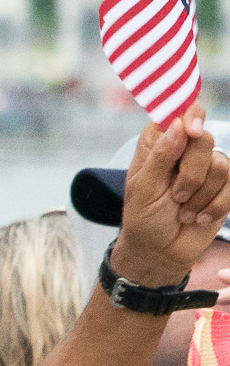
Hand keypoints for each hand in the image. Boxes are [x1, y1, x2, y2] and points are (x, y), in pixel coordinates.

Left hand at [108, 108, 229, 288]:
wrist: (160, 251)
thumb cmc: (143, 217)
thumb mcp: (143, 187)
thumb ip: (161, 155)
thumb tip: (179, 124)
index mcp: (159, 144)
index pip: (177, 114)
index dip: (189, 115)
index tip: (192, 129)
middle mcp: (184, 151)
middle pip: (204, 139)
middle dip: (191, 172)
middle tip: (176, 195)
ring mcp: (207, 169)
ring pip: (221, 164)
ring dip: (201, 193)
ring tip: (183, 210)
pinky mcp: (224, 188)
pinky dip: (214, 205)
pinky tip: (198, 217)